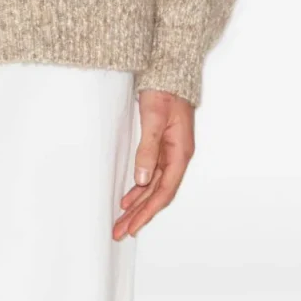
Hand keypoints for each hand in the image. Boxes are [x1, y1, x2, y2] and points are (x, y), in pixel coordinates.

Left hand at [112, 89, 194, 240]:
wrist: (170, 68)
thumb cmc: (165, 89)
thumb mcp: (154, 117)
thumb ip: (148, 148)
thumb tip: (143, 179)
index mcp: (180, 153)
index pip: (164, 192)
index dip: (147, 212)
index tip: (131, 227)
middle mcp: (178, 156)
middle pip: (159, 194)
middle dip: (140, 215)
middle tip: (120, 232)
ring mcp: (171, 151)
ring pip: (154, 186)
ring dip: (139, 205)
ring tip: (122, 221)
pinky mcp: (163, 145)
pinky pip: (152, 174)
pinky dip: (141, 189)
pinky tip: (130, 197)